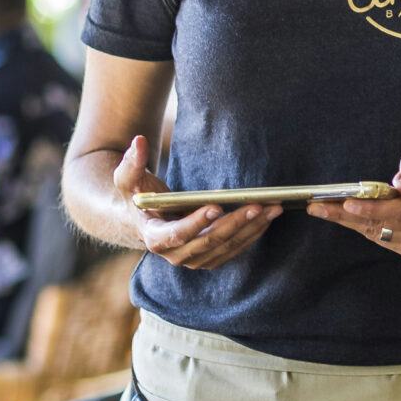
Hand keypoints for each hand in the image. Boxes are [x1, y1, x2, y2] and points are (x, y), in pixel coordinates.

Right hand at [114, 134, 279, 269]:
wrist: (146, 220)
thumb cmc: (138, 196)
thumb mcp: (128, 179)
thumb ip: (131, 162)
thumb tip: (138, 141)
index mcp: (155, 238)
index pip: (177, 235)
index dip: (196, 223)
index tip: (215, 206)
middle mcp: (175, 255)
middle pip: (209, 243)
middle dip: (234, 223)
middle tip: (256, 205)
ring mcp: (194, 260)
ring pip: (226, 247)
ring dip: (250, 229)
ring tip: (271, 209)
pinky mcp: (210, 258)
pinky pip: (234, 249)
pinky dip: (252, 234)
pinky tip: (268, 217)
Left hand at [308, 146, 400, 259]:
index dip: (374, 208)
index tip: (348, 204)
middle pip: (382, 224)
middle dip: (347, 215)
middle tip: (317, 206)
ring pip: (375, 232)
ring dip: (346, 221)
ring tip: (320, 208)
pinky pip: (377, 237)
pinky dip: (357, 226)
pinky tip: (341, 215)